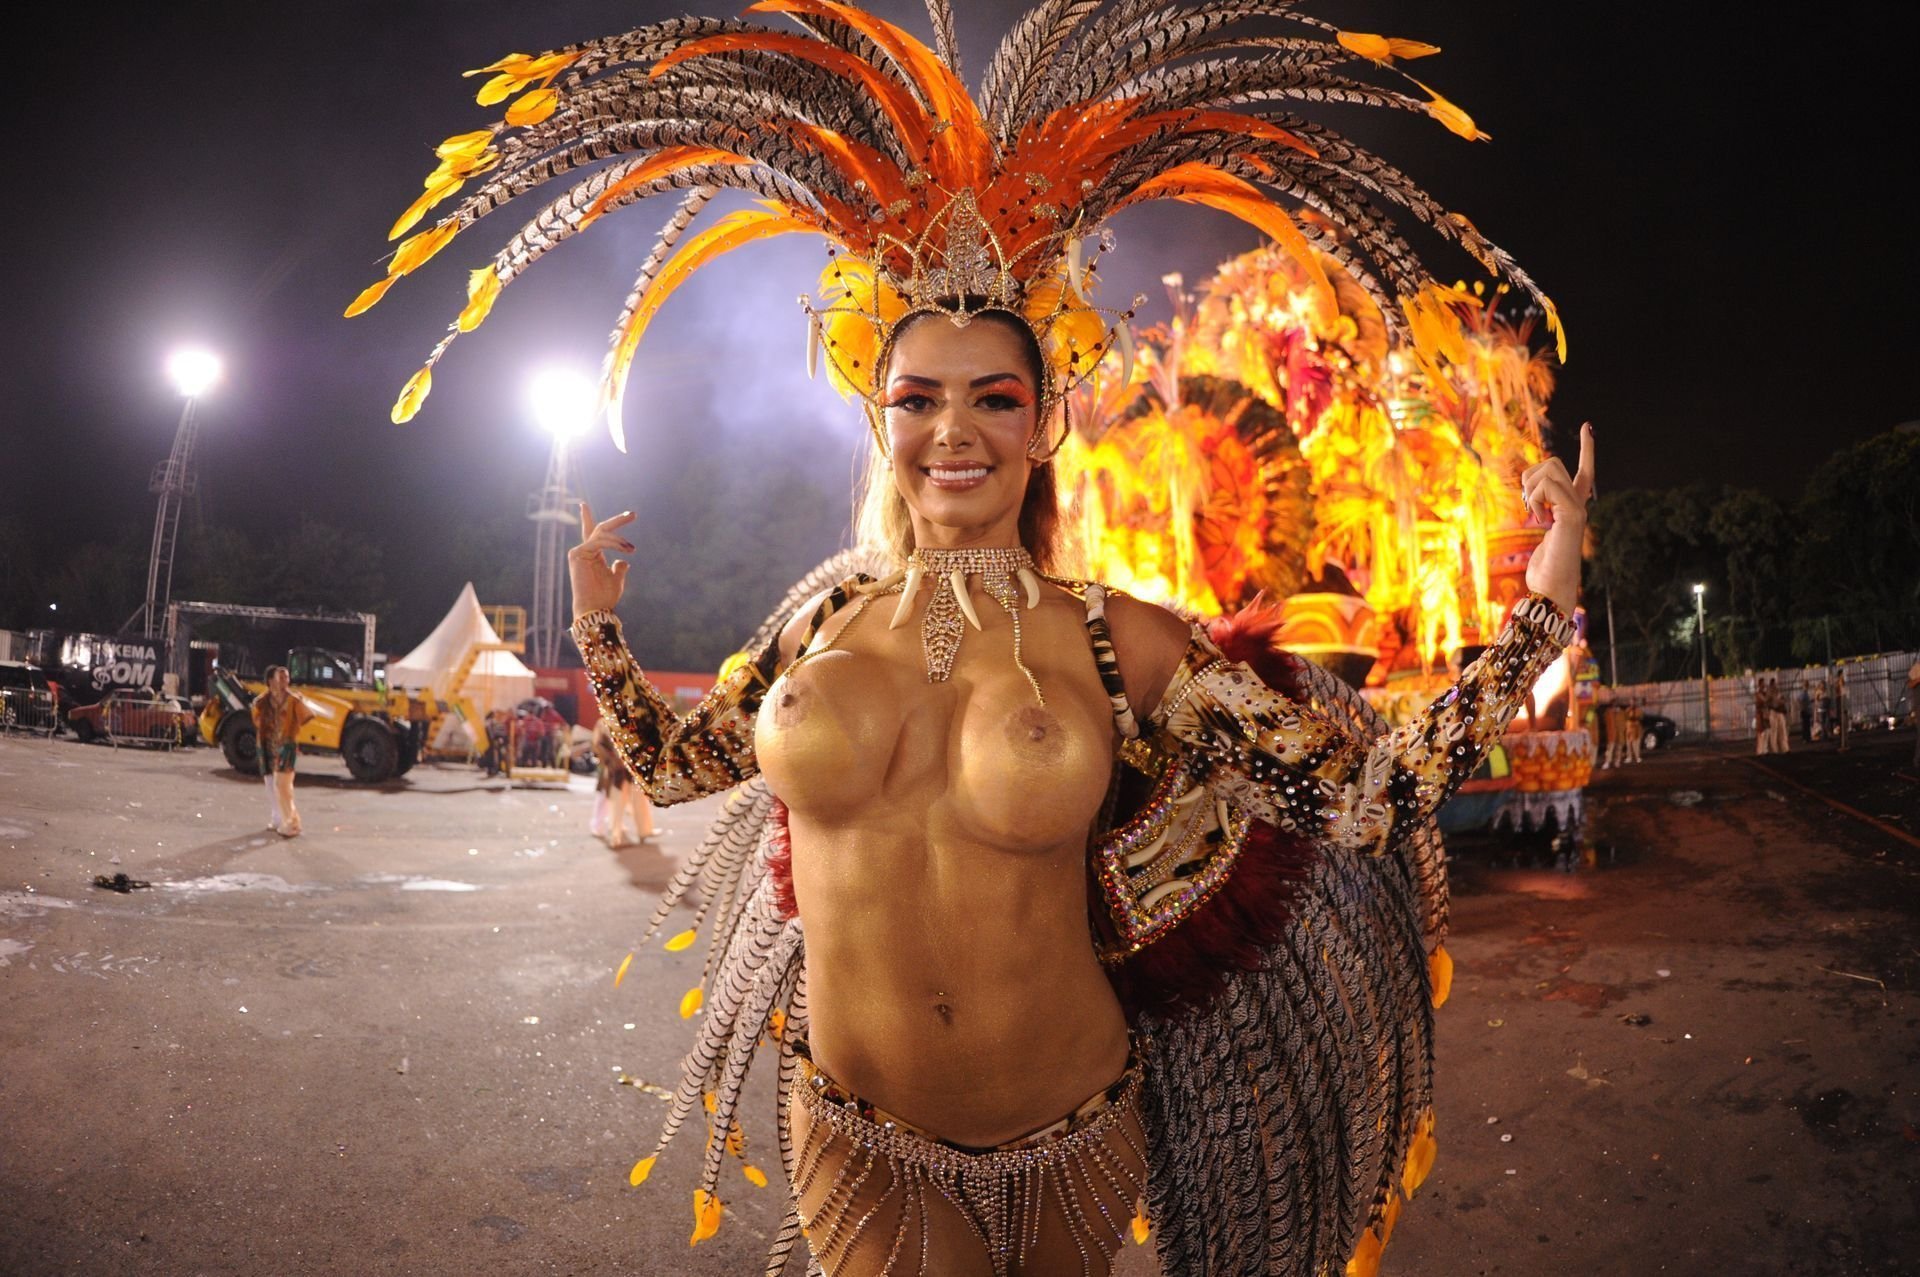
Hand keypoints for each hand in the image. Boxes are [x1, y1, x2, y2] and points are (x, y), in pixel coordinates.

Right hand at [570, 500, 635, 620]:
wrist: (594, 609)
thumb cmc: (604, 597)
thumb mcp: (616, 579)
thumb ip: (619, 568)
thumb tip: (623, 561)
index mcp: (592, 555)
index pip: (592, 533)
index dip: (587, 518)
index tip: (582, 504)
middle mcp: (584, 551)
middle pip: (600, 529)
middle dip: (617, 520)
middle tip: (633, 514)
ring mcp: (579, 551)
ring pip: (602, 534)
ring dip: (619, 540)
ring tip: (632, 549)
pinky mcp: (578, 553)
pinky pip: (599, 541)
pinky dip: (614, 543)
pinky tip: (627, 549)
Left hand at [1522, 421, 1593, 616]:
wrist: (1551, 592)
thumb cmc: (1543, 572)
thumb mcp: (1539, 538)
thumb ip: (1541, 516)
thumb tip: (1532, 499)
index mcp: (1572, 509)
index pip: (1584, 472)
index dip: (1587, 450)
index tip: (1588, 425)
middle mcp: (1579, 505)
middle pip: (1553, 463)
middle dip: (1530, 477)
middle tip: (1528, 507)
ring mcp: (1578, 509)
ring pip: (1549, 470)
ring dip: (1530, 490)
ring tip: (1533, 516)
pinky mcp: (1573, 516)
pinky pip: (1548, 487)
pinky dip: (1535, 500)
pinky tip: (1539, 521)